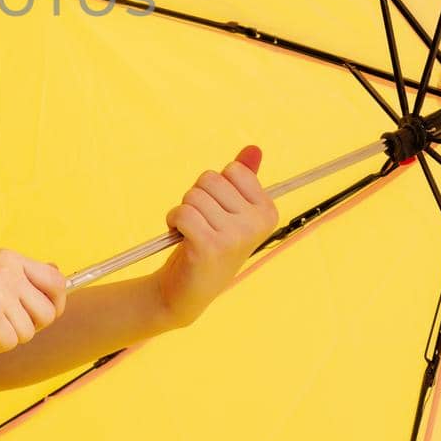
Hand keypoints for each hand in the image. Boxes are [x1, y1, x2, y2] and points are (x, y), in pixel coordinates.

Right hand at [0, 248, 67, 352]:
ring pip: (27, 333)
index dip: (57, 303)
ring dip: (5, 338)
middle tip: (4, 326)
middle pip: (47, 313)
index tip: (44, 316)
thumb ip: (19, 275)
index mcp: (9, 258)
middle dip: (30, 327)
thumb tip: (59, 276)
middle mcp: (8, 271)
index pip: (55, 281)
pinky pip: (7, 344)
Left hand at [153, 144, 277, 328]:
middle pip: (210, 179)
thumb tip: (254, 148)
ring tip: (190, 233)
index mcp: (268, 212)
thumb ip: (243, 179)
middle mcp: (257, 224)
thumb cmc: (208, 245)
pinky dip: (173, 220)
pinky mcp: (210, 246)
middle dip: (196, 197)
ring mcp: (235, 236)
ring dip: (183, 211)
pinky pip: (182, 212)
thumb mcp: (230, 211)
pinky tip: (180, 238)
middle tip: (201, 224)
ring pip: (193, 195)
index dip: (214, 186)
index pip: (233, 170)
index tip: (217, 210)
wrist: (186, 291)